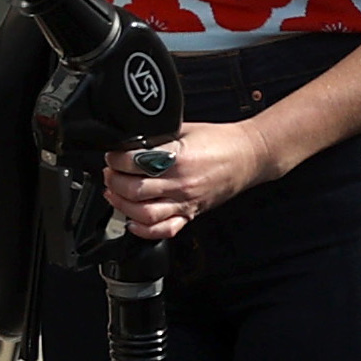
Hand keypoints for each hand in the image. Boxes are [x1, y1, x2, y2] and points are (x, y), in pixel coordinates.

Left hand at [104, 116, 282, 237]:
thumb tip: (130, 140)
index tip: (112, 156)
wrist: (250, 155)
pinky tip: (132, 222)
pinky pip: (164, 230)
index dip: (116, 159)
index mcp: (179, 158)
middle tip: (110, 174)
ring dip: (122, 205)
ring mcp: (186, 201)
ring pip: (144, 214)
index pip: (134, 162)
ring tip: (114, 194)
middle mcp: (181, 183)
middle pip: (133, 190)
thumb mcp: (184, 129)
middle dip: (114, 182)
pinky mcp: (192, 213)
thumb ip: (158, 138)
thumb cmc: (221, 140)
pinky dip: (144, 231)